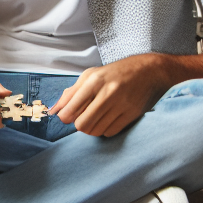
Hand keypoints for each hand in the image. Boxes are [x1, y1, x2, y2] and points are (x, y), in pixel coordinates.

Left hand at [49, 54, 172, 136]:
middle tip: (83, 117)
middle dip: (79, 125)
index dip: (65, 117)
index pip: (70, 110)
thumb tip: (53, 110)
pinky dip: (105, 129)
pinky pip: (110, 132)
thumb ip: (71, 93)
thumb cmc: (115, 72)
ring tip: (96, 117)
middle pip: (82, 125)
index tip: (68, 115)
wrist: (149, 70)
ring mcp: (121, 104)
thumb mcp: (91, 75)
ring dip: (92, 127)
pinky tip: (108, 119)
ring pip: (96, 131)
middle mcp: (107, 93)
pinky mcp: (131, 114)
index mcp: (94, 81)